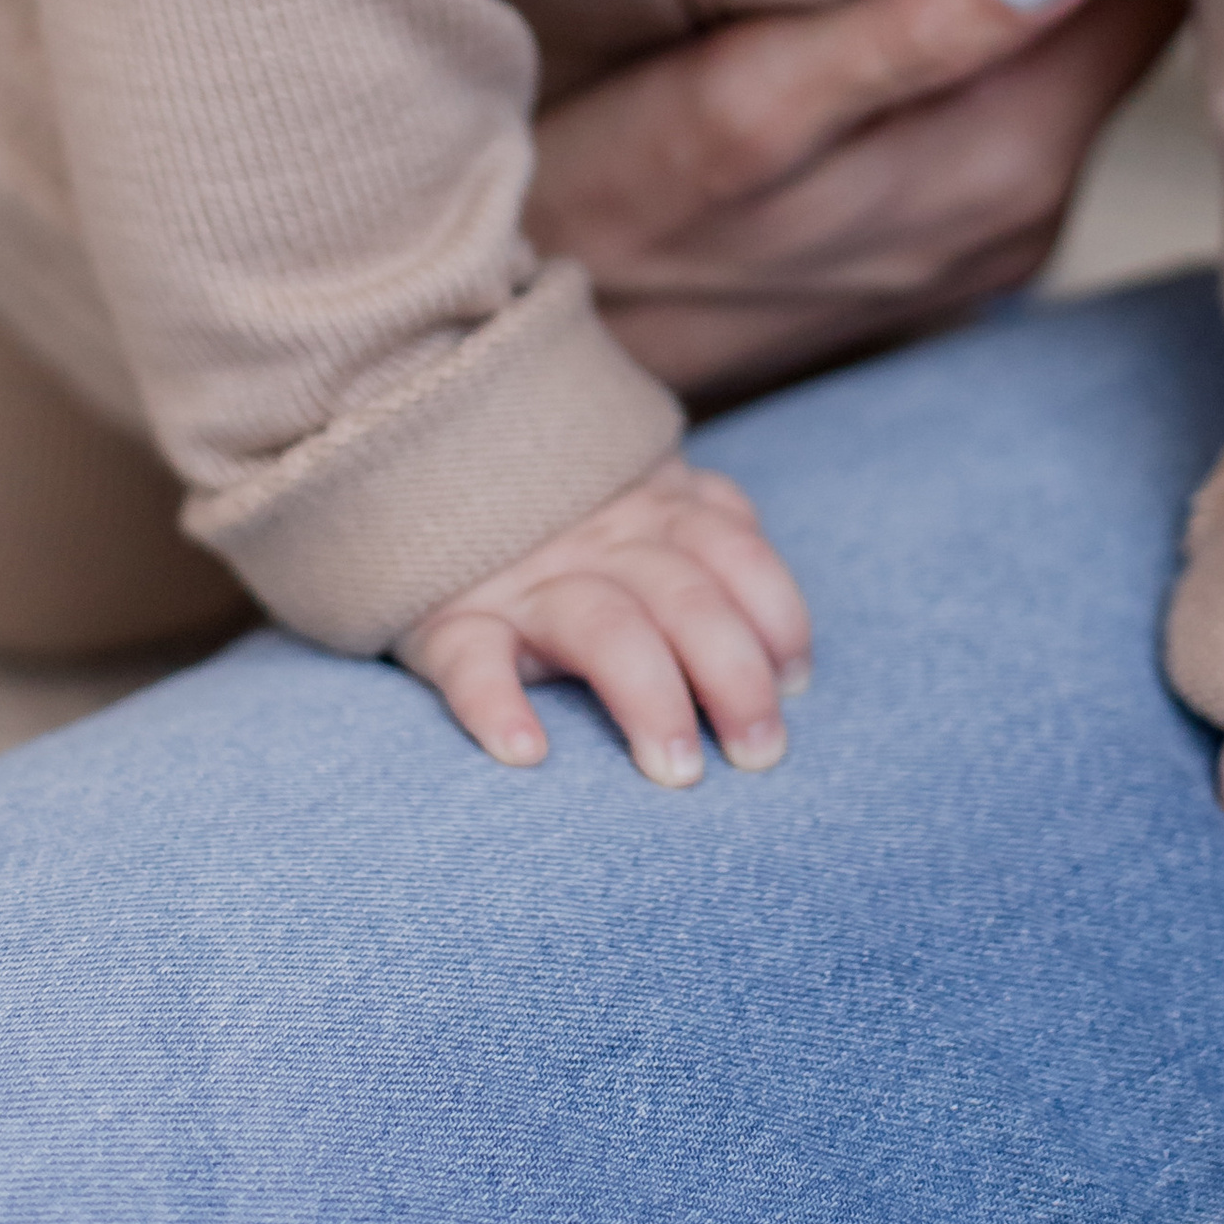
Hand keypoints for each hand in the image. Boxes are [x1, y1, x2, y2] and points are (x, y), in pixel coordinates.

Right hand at [398, 458, 811, 787]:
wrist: (430, 452)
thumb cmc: (568, 513)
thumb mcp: (648, 499)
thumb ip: (714, 544)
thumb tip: (787, 658)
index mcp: (658, 509)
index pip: (739, 555)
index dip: (777, 618)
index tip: (793, 684)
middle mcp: (600, 540)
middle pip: (686, 599)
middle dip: (735, 679)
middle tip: (758, 757)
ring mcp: (525, 579)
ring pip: (604, 628)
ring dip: (651, 699)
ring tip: (675, 772)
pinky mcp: (449, 618)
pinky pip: (471, 659)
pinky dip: (496, 704)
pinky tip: (526, 752)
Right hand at [527, 0, 1189, 402]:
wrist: (522, 361)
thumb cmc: (608, 204)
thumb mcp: (741, 105)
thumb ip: (915, 30)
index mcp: (1012, 156)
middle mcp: (1034, 204)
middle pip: (1138, 6)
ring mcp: (996, 231)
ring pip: (1079, 48)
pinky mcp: (948, 238)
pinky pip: (1019, 96)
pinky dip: (1003, 19)